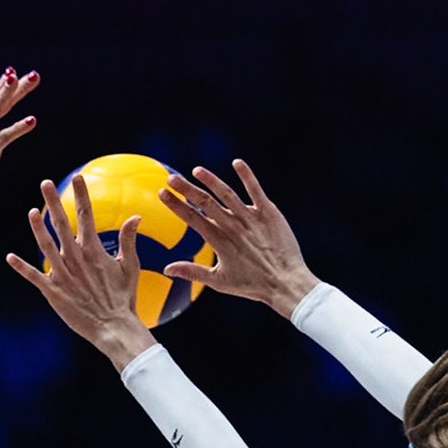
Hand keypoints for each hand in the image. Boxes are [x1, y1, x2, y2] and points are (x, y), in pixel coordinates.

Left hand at [7, 175, 157, 369]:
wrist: (113, 327)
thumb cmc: (123, 298)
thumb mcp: (130, 267)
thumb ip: (128, 240)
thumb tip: (136, 216)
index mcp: (94, 250)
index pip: (86, 215)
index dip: (81, 194)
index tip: (77, 177)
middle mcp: (76, 258)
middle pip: (62, 224)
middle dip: (53, 201)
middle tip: (45, 183)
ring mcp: (63, 274)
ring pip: (45, 246)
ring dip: (37, 228)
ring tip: (31, 212)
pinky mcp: (53, 292)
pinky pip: (34, 277)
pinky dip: (21, 267)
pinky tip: (10, 257)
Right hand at [158, 159, 319, 316]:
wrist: (286, 283)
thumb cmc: (253, 285)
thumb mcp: (219, 282)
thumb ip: (192, 272)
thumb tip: (166, 269)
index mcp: (219, 241)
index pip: (192, 218)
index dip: (175, 205)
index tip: (161, 193)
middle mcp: (233, 227)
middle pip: (205, 202)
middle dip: (186, 189)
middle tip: (171, 178)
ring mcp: (251, 218)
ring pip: (227, 194)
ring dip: (211, 180)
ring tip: (197, 170)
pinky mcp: (269, 213)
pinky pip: (256, 190)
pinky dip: (247, 176)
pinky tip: (237, 162)